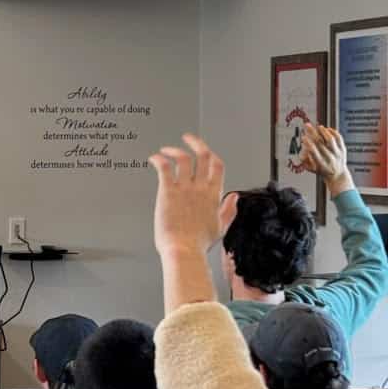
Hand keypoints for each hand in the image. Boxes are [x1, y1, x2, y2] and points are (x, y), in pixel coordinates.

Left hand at [148, 134, 224, 258]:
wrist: (183, 251)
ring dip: (173, 150)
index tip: (203, 150)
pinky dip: (158, 159)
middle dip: (195, 142)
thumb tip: (234, 197)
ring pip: (183, 158)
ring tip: (165, 150)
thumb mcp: (221, 227)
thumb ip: (228, 210)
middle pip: (203, 155)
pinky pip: (164, 167)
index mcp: (214, 195)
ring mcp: (185, 188)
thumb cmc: (198, 244)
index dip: (211, 154)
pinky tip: (153, 159)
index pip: (217, 165)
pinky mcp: (168, 191)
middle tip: (187, 138)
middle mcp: (201, 188)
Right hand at [300, 123, 352, 194]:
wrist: (338, 175)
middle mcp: (330, 158)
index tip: (303, 137)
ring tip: (319, 126)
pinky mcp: (343, 149)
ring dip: (323, 131)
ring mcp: (337, 153)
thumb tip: (303, 150)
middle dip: (312, 133)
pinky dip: (333, 132)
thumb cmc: (322, 170)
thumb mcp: (311, 169)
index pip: (314, 151)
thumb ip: (305, 160)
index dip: (308, 143)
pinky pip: (338, 138)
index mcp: (321, 164)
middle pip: (320, 143)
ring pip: (330, 139)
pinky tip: (328, 129)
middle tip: (307, 126)